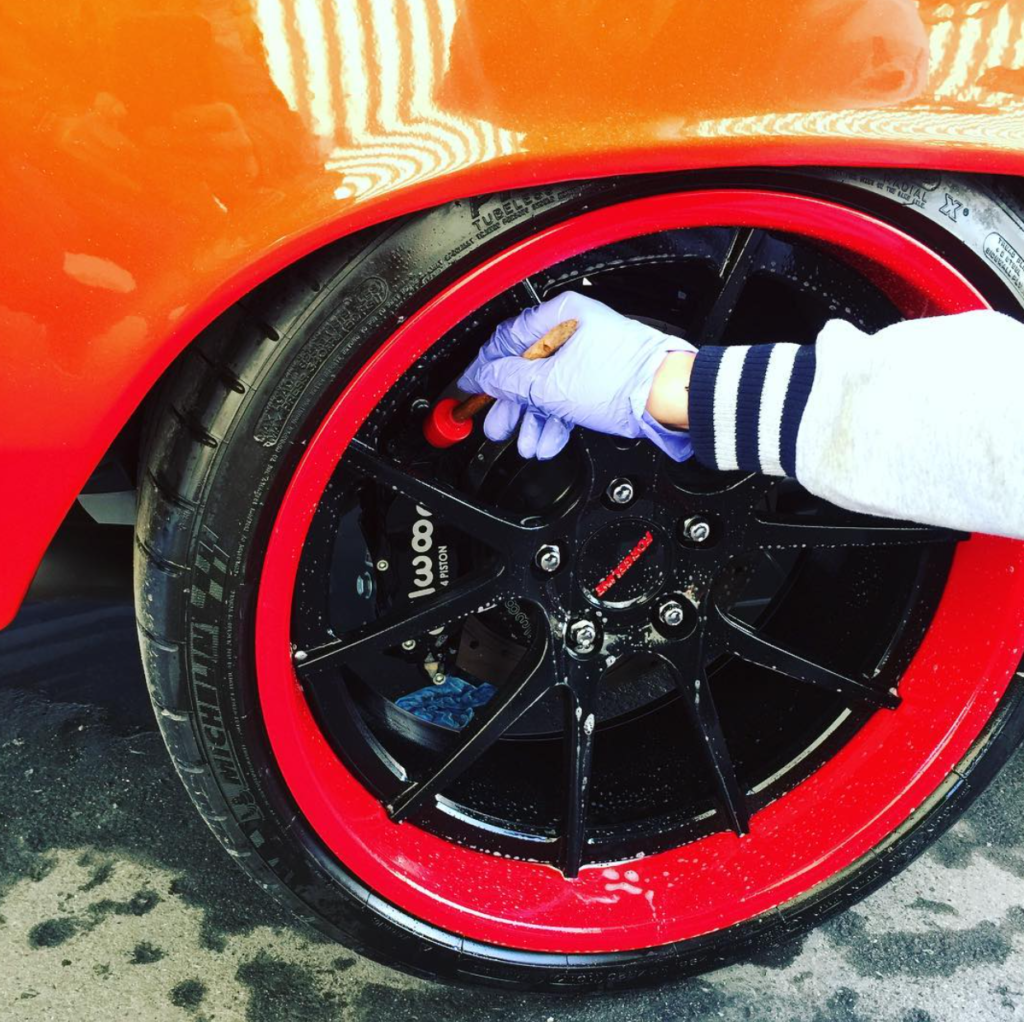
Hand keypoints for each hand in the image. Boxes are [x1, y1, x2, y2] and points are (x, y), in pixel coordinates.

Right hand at [457, 292, 696, 459]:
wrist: (669, 397)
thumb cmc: (622, 379)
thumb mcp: (550, 384)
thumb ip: (510, 380)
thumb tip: (486, 378)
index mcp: (560, 316)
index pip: (507, 339)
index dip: (485, 368)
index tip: (472, 389)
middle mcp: (573, 331)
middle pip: (527, 368)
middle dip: (511, 405)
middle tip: (498, 426)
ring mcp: (588, 355)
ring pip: (548, 388)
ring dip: (534, 420)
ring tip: (526, 443)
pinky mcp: (601, 379)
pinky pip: (568, 398)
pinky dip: (556, 420)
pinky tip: (548, 441)